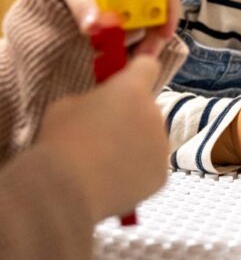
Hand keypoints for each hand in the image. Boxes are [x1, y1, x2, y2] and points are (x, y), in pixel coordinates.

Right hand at [36, 55, 168, 222]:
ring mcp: (161, 145)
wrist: (65, 193)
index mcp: (133, 88)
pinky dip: (136, 172)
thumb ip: (93, 99)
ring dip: (134, 144)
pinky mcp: (161, 174)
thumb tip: (100, 107)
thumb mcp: (67, 106)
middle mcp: (154, 112)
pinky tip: (113, 181)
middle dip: (130, 116)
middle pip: (146, 108)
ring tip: (104, 164)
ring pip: (150, 138)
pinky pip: (150, 166)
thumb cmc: (61, 142)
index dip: (137, 72)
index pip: (148, 66)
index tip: (126, 82)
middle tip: (102, 135)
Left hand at [47, 0, 180, 56]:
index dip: (170, 9)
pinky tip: (125, 51)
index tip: (164, 34)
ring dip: (145, 38)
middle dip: (156, 32)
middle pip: (163, 6)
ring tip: (132, 56)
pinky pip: (143, 23)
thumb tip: (93, 27)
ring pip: (155, 18)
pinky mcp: (136, 5)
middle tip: (145, 54)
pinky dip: (135, 37)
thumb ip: (84, 6)